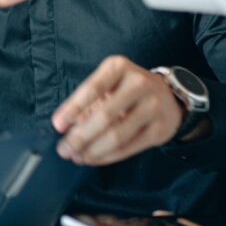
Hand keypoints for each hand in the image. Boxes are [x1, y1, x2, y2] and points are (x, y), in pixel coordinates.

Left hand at [51, 56, 184, 165]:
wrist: (168, 95)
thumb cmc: (126, 89)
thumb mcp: (107, 85)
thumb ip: (86, 103)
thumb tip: (65, 130)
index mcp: (119, 67)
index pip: (92, 88)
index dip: (72, 109)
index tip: (57, 126)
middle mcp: (139, 83)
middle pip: (104, 115)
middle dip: (80, 137)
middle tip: (63, 150)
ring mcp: (153, 105)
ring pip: (117, 135)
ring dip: (92, 150)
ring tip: (77, 157)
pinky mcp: (161, 128)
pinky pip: (129, 147)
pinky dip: (108, 156)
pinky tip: (94, 158)